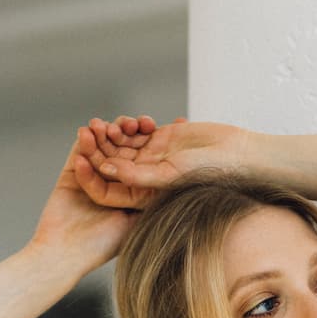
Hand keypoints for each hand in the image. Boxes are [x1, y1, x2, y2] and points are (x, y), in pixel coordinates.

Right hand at [26, 115, 161, 272]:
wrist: (64, 254)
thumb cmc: (102, 246)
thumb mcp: (139, 222)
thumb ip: (155, 201)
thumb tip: (182, 182)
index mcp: (133, 193)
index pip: (148, 159)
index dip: (158, 141)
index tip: (167, 127)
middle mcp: (114, 183)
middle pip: (126, 147)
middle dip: (132, 131)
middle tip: (140, 123)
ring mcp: (92, 177)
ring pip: (104, 145)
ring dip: (108, 132)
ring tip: (113, 126)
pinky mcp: (73, 175)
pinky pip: (80, 151)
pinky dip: (85, 140)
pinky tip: (89, 130)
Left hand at [88, 116, 250, 192]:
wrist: (235, 154)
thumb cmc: (208, 174)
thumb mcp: (169, 176)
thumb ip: (139, 176)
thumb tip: (108, 172)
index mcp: (143, 197)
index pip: (109, 190)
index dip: (92, 176)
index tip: (81, 161)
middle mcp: (144, 180)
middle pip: (111, 165)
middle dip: (97, 150)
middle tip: (85, 132)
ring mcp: (151, 158)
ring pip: (122, 146)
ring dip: (111, 135)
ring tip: (101, 124)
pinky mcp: (160, 139)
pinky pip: (137, 132)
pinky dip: (131, 125)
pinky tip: (128, 120)